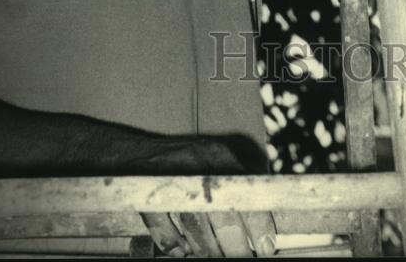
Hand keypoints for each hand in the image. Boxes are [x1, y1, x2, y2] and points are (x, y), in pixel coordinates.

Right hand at [120, 133, 276, 256]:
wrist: (136, 153)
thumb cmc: (186, 159)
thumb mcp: (218, 155)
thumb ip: (244, 174)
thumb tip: (268, 206)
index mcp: (220, 154)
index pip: (246, 191)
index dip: (258, 222)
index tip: (266, 245)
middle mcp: (197, 165)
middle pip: (220, 211)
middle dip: (234, 241)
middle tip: (242, 254)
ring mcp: (170, 180)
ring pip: (195, 222)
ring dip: (207, 246)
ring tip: (215, 256)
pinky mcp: (147, 196)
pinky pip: (161, 226)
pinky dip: (172, 242)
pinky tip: (182, 251)